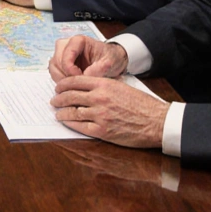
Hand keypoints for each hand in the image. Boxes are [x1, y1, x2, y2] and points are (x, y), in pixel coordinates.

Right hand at [48, 36, 128, 81]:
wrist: (110, 60)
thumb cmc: (109, 57)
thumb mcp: (110, 61)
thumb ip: (99, 68)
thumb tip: (85, 76)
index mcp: (77, 41)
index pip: (65, 57)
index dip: (71, 72)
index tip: (82, 80)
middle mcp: (65, 45)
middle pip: (57, 63)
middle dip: (66, 77)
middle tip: (79, 85)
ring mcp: (60, 54)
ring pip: (53, 69)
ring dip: (63, 80)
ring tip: (77, 86)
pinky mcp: (59, 63)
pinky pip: (55, 74)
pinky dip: (62, 82)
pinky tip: (74, 85)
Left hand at [50, 76, 168, 147]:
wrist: (156, 121)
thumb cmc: (142, 104)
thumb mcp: (122, 86)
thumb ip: (103, 86)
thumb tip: (87, 87)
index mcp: (104, 84)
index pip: (75, 81)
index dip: (63, 84)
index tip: (58, 87)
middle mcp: (99, 98)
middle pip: (70, 96)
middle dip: (59, 98)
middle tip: (54, 100)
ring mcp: (99, 115)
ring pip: (72, 112)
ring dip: (62, 112)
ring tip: (58, 113)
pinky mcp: (102, 130)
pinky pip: (80, 126)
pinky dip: (70, 124)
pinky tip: (67, 122)